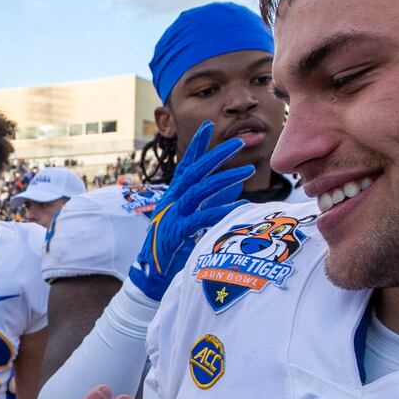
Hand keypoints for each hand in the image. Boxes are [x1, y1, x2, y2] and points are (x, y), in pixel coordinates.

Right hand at [128, 124, 253, 299]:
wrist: (151, 274)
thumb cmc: (172, 246)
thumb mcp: (192, 219)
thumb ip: (211, 202)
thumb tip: (234, 188)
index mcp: (173, 194)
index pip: (187, 164)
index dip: (197, 145)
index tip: (208, 125)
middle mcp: (172, 200)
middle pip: (195, 170)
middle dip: (216, 154)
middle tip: (237, 142)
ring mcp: (173, 214)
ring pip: (200, 189)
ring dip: (225, 178)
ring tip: (247, 170)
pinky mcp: (177, 231)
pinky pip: (202, 217)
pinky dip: (221, 210)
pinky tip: (240, 206)